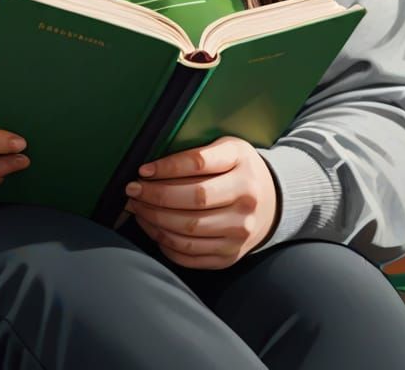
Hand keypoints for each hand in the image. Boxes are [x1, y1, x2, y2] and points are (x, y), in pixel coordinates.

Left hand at [123, 136, 279, 269]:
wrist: (272, 203)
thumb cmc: (238, 170)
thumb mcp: (228, 148)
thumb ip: (197, 152)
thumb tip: (152, 165)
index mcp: (242, 165)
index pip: (198, 164)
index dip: (167, 167)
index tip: (143, 170)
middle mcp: (246, 200)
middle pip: (193, 200)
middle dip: (154, 196)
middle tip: (132, 190)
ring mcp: (240, 232)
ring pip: (188, 231)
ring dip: (154, 221)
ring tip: (137, 208)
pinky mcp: (231, 255)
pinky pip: (191, 255)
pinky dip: (165, 244)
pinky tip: (153, 229)